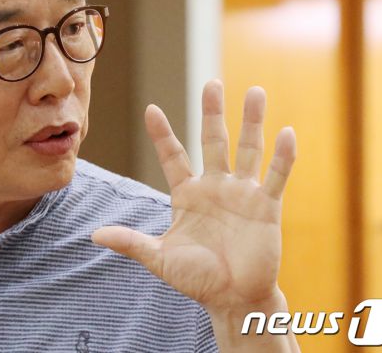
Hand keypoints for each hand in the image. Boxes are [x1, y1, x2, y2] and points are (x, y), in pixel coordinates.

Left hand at [91, 79, 295, 313]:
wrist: (233, 300)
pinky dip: (282, 156)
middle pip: (213, 140)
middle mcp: (214, 186)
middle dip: (212, 112)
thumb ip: (131, 242)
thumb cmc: (196, 279)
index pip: (173, 156)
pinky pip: (276, 176)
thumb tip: (95, 235)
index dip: (162, 134)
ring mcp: (242, 193)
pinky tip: (286, 132)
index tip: (150, 109)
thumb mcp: (159, 258)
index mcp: (187, 194)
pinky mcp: (266, 206)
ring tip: (255, 91)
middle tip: (212, 82)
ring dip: (252, 121)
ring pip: (247, 149)